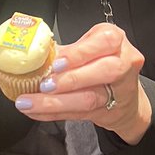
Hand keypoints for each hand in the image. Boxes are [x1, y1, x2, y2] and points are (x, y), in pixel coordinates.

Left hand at [12, 23, 150, 144]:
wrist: (123, 94)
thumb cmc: (100, 62)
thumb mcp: (87, 47)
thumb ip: (64, 51)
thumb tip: (33, 54)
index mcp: (115, 40)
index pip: (104, 42)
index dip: (80, 53)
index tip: (57, 63)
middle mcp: (123, 63)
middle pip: (103, 71)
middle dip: (70, 79)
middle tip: (44, 85)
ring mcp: (119, 91)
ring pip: (90, 98)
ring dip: (56, 102)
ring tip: (30, 102)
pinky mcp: (108, 112)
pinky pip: (79, 114)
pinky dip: (54, 113)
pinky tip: (35, 112)